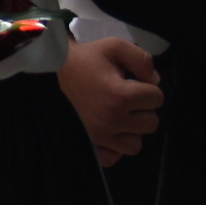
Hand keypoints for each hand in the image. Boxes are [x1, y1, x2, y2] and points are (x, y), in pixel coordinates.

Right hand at [58, 36, 162, 165]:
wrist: (49, 73)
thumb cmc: (83, 60)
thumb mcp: (114, 46)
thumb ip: (141, 59)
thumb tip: (155, 81)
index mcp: (120, 95)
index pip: (156, 98)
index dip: (148, 88)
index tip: (134, 83)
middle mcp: (112, 120)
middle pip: (151, 123)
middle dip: (142, 109)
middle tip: (126, 99)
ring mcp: (100, 137)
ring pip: (135, 144)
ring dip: (130, 130)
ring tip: (118, 116)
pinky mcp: (89, 146)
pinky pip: (113, 158)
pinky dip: (114, 147)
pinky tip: (108, 132)